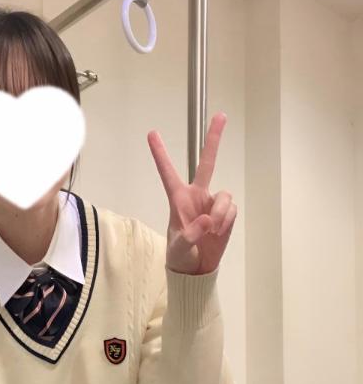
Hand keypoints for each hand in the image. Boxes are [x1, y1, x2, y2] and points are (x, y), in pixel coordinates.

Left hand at [147, 113, 237, 275]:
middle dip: (214, 139)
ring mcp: (212, 203)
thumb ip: (191, 234)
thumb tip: (208, 221)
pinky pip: (231, 210)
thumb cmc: (180, 254)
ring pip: (224, 195)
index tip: (151, 133)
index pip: (168, 172)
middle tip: (221, 115)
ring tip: (212, 230)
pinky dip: (226, 221)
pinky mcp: (226, 213)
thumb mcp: (180, 247)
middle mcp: (197, 195)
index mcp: (178, 199)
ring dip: (220, 213)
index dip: (160, 154)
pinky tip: (218, 232)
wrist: (196, 268)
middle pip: (207, 162)